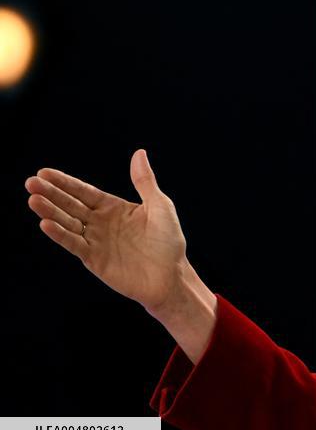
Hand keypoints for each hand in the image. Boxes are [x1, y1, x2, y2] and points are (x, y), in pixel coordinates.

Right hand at [25, 149, 188, 314]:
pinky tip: (46, 224)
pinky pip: (74, 244)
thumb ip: (144, 181)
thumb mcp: (159, 205)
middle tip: (31, 182)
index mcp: (113, 208)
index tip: (44, 172)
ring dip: (50, 212)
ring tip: (33, 200)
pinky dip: (60, 234)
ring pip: (68, 223)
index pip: (84, 192)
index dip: (65, 183)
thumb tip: (139, 152)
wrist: (171, 276)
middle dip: (51, 194)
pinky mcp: (94, 259)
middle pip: (71, 205)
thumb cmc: (168, 241)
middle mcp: (100, 223)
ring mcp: (95, 241)